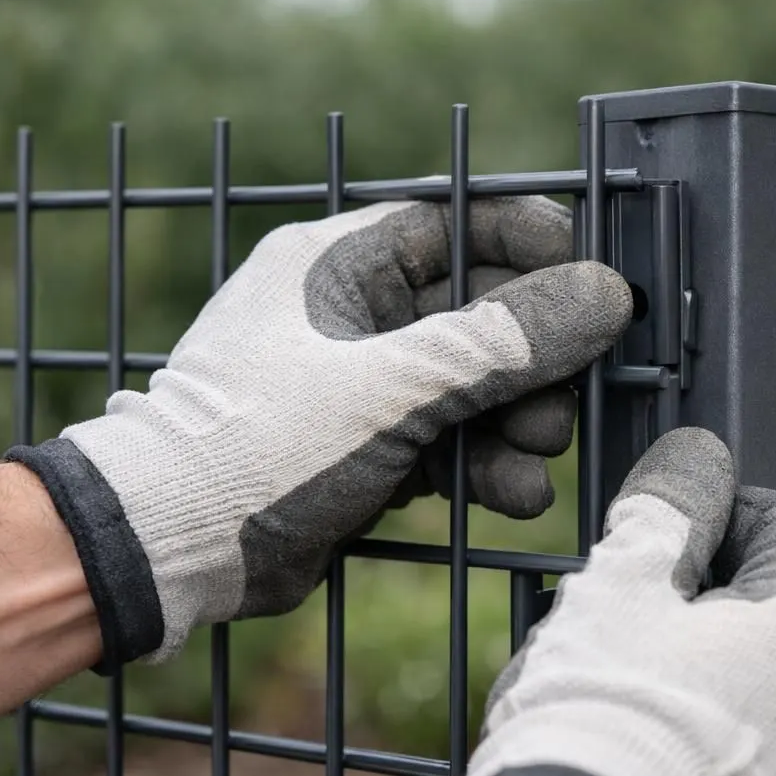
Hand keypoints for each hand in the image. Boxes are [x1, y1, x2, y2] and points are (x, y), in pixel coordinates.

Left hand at [9, 197, 630, 669]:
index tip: (595, 279)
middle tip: (568, 396)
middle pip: (479, 313)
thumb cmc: (261, 444)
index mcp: (338, 262)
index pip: (456, 225)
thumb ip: (503, 342)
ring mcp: (359, 385)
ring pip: (471, 385)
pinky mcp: (366, 448)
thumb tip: (605, 295)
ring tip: (539, 452)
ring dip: (517, 419)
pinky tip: (515, 496)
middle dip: (533, 358)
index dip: (532, 245)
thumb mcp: (393, 387)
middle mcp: (352, 314)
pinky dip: (484, 464)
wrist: (169, 550)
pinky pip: (448, 441)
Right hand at [441, 428, 775, 775]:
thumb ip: (669, 508)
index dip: (748, 509)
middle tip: (671, 597)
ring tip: (668, 674)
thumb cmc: (605, 713)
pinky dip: (750, 734)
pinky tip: (681, 742)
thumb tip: (696, 459)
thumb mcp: (621, 583)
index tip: (690, 523)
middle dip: (753, 587)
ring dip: (753, 664)